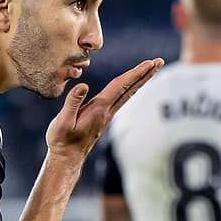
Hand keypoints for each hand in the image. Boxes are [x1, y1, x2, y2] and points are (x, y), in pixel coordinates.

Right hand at [45, 58, 163, 160]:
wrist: (67, 159)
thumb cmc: (61, 141)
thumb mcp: (63, 122)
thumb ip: (72, 103)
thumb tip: (83, 86)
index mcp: (98, 109)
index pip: (120, 86)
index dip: (135, 73)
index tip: (149, 63)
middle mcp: (106, 112)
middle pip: (130, 89)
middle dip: (145, 74)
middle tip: (159, 61)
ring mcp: (106, 115)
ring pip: (127, 93)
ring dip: (140, 80)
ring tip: (151, 69)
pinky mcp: (103, 118)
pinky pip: (121, 99)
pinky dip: (130, 88)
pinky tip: (132, 85)